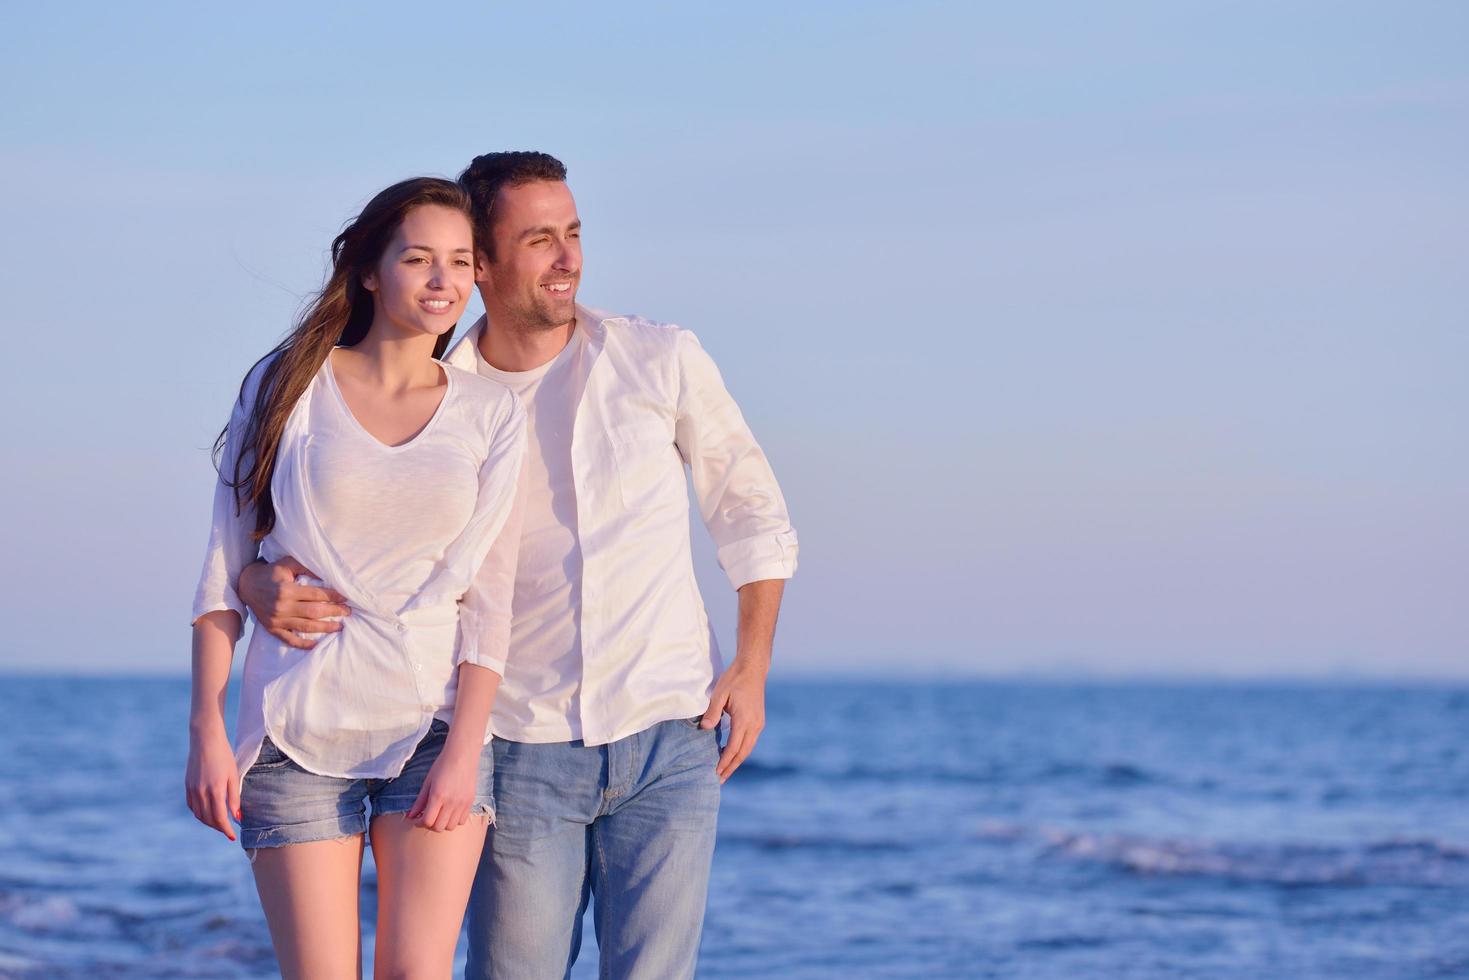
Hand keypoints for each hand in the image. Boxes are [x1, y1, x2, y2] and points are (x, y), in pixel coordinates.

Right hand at [185, 725, 240, 840]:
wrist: (205, 740)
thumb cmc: (224, 756)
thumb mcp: (233, 776)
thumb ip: (234, 797)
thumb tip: (236, 817)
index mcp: (215, 790)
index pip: (219, 818)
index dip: (226, 829)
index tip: (232, 836)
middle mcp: (201, 792)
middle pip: (208, 819)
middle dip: (218, 827)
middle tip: (227, 830)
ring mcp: (192, 789)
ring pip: (198, 814)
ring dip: (208, 822)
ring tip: (219, 823)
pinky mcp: (187, 786)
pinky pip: (192, 806)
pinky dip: (199, 813)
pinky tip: (207, 812)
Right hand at [239, 557, 349, 649]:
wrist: (247, 584)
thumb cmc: (271, 572)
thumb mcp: (287, 563)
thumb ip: (306, 566)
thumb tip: (327, 574)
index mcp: (287, 590)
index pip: (316, 594)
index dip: (333, 596)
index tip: (346, 597)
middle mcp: (282, 606)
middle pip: (314, 612)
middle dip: (334, 612)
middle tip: (348, 612)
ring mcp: (276, 620)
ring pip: (306, 627)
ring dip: (325, 628)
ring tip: (339, 627)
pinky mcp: (272, 629)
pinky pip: (289, 639)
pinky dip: (303, 644)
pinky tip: (317, 644)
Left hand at [406, 742, 480, 831]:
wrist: (463, 754)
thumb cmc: (442, 765)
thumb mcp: (427, 782)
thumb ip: (419, 801)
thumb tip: (410, 816)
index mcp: (438, 796)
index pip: (427, 821)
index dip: (419, 823)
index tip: (417, 819)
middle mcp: (451, 802)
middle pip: (438, 827)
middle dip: (430, 824)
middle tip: (427, 816)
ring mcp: (462, 803)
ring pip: (450, 827)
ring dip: (443, 823)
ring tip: (439, 814)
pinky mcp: (470, 802)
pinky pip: (462, 821)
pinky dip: (454, 820)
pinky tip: (450, 811)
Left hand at [700, 660, 767, 782]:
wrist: (753, 668)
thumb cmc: (734, 679)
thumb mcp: (719, 694)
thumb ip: (712, 712)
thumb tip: (705, 729)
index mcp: (744, 720)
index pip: (734, 748)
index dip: (724, 762)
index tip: (715, 773)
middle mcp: (754, 725)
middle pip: (743, 753)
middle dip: (731, 767)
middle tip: (719, 780)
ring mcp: (758, 723)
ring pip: (748, 748)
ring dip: (736, 761)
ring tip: (725, 771)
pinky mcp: (758, 720)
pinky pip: (750, 741)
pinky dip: (741, 751)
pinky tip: (732, 754)